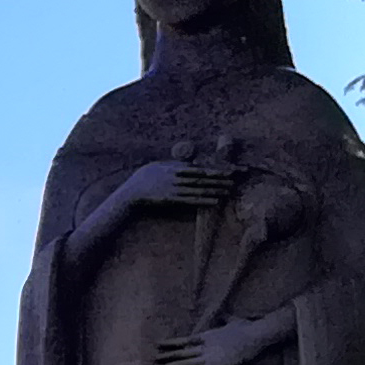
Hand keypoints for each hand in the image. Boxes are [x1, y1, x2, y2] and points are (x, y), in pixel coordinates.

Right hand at [118, 159, 234, 213]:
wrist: (130, 193)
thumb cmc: (143, 178)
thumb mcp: (158, 166)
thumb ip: (173, 164)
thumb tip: (188, 162)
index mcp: (174, 167)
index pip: (199, 168)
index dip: (215, 170)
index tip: (228, 171)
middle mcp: (177, 177)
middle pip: (202, 178)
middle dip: (219, 179)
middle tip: (234, 181)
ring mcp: (175, 188)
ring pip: (199, 189)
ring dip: (215, 190)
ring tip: (228, 191)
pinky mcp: (172, 200)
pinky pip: (191, 200)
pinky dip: (204, 200)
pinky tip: (215, 201)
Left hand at [156, 310, 290, 364]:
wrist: (255, 335)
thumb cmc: (246, 327)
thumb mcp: (232, 320)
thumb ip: (224, 318)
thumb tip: (223, 314)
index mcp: (207, 335)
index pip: (184, 340)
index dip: (171, 343)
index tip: (159, 344)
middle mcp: (204, 346)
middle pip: (181, 352)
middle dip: (168, 355)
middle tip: (153, 357)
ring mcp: (208, 356)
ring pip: (185, 362)